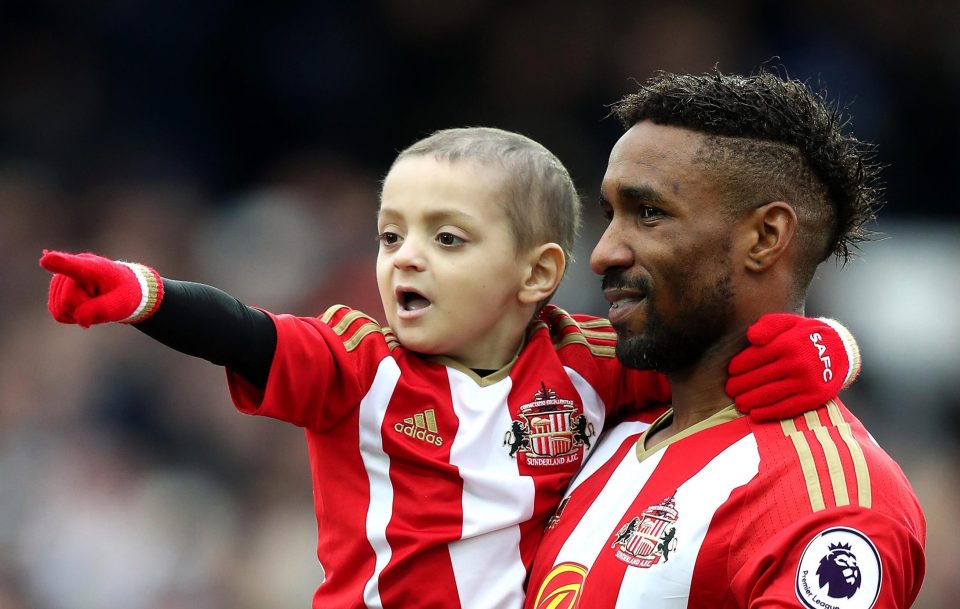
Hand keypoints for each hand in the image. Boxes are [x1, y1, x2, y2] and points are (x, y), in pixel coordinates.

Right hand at [40, 250, 162, 326]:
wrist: (122, 289)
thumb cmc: (124, 292)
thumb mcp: (122, 303)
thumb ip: (102, 310)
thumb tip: (80, 318)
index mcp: (91, 267)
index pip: (72, 265)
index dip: (58, 263)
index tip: (46, 261)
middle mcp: (70, 269)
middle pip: (66, 301)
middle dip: (84, 307)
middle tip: (100, 298)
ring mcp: (59, 281)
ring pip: (59, 309)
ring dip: (78, 312)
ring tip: (93, 301)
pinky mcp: (55, 292)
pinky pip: (58, 314)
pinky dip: (72, 315)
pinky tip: (85, 305)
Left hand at [726, 313, 860, 420]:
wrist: (841, 350)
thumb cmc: (806, 335)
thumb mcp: (788, 321)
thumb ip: (767, 325)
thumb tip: (751, 337)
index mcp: (787, 343)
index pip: (754, 358)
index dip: (738, 367)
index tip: (731, 372)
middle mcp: (796, 363)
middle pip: (758, 378)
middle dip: (739, 385)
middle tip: (730, 390)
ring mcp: (805, 382)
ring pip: (769, 395)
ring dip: (749, 401)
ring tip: (739, 402)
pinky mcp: (813, 397)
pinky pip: (786, 408)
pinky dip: (768, 413)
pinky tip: (755, 414)